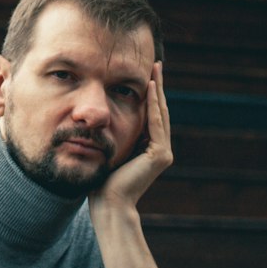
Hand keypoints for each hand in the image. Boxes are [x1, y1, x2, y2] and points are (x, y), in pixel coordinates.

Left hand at [89, 62, 172, 213]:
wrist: (108, 203)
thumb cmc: (103, 181)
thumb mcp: (111, 150)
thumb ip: (117, 135)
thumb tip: (106, 118)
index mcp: (151, 149)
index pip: (151, 115)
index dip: (150, 94)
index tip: (147, 74)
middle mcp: (160, 150)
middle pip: (159, 110)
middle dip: (157, 86)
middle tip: (156, 64)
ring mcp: (163, 152)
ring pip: (159, 113)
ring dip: (157, 89)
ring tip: (155, 69)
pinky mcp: (159, 154)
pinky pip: (154, 122)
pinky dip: (152, 104)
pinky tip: (150, 86)